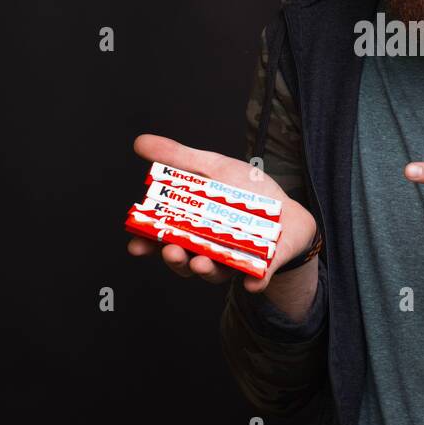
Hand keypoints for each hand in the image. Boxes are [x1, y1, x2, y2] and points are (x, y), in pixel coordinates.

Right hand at [126, 134, 317, 292]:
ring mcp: (234, 261)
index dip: (147, 244)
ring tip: (201, 261)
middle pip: (185, 260)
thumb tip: (140, 143)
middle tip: (172, 250)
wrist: (287, 207)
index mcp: (191, 229)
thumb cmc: (244, 190)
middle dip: (175, 259)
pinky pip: (258, 278)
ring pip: (216, 272)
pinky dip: (255, 281)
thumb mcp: (212, 167)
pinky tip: (253, 282)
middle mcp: (208, 250)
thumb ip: (178, 158)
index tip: (136, 244)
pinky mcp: (264, 267)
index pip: (162, 240)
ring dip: (206, 270)